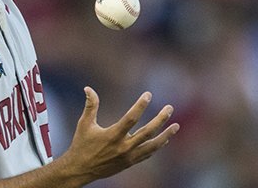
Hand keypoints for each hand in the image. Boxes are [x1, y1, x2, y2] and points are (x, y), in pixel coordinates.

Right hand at [59, 87, 179, 183]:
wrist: (81, 169)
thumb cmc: (82, 144)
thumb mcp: (84, 124)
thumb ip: (90, 106)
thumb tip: (88, 88)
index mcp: (113, 136)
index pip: (131, 118)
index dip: (140, 105)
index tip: (148, 94)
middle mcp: (123, 147)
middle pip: (147, 132)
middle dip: (160, 119)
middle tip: (169, 108)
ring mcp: (128, 157)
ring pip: (152, 145)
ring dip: (166, 135)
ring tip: (176, 126)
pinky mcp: (130, 163)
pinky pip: (147, 154)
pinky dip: (157, 146)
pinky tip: (164, 139)